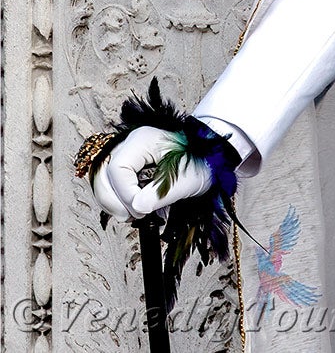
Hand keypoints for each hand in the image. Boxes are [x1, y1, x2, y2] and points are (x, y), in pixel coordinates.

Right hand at [90, 127, 213, 220]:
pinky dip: (115, 199)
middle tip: (133, 217)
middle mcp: (128, 144)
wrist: (211, 159)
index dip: (125, 193)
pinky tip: (131, 209)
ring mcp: (125, 154)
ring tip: (132, 215)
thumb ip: (160, 194)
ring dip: (111, 202)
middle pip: (102, 174)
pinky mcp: (126, 166)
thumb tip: (137, 207)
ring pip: (101, 180)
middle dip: (113, 200)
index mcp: (142, 140)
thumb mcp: (186, 180)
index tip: (142, 210)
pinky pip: (109, 184)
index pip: (117, 168)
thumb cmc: (202, 162)